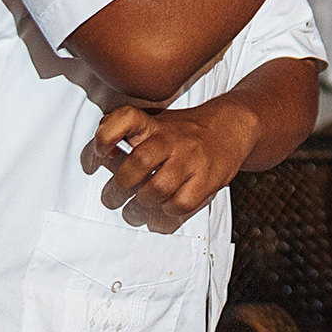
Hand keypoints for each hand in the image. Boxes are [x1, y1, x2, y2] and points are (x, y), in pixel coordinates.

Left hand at [90, 103, 257, 231]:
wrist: (231, 127)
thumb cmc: (184, 132)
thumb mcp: (156, 121)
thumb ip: (126, 131)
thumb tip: (102, 153)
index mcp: (154, 124)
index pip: (126, 118)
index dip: (107, 135)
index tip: (100, 153)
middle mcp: (172, 139)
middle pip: (138, 163)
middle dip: (120, 186)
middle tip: (116, 195)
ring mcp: (191, 159)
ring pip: (156, 190)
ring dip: (141, 204)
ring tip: (139, 206)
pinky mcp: (208, 179)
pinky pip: (179, 205)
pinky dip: (166, 212)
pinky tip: (165, 207)